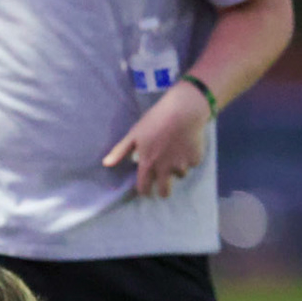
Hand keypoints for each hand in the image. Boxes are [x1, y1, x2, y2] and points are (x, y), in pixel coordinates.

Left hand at [102, 82, 212, 198]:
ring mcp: (181, 165)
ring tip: (176, 153)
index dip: (145, 191)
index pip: (144, 188)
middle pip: (164, 191)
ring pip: (180, 175)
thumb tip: (106, 164)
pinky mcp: (195, 159)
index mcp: (148, 164)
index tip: (146, 190)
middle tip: (163, 185)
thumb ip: (120, 151)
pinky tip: (187, 145)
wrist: (183, 109)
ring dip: (177, 169)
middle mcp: (165, 168)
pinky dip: (190, 157)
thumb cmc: (155, 120)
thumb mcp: (134, 134)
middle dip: (162, 191)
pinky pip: (192, 163)